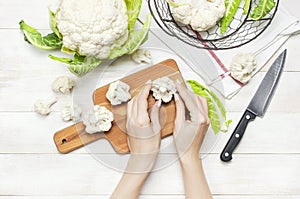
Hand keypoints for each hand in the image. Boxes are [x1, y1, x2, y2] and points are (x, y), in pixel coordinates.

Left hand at [111, 81, 161, 198]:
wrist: (141, 157)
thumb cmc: (150, 147)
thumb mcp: (156, 129)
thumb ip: (156, 114)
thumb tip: (157, 103)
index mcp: (140, 120)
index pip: (141, 99)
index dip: (145, 89)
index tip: (150, 83)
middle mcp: (132, 119)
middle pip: (135, 100)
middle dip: (141, 91)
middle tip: (149, 87)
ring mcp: (128, 122)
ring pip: (131, 104)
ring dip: (137, 97)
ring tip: (145, 94)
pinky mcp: (128, 125)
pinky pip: (130, 110)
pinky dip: (135, 103)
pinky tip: (141, 104)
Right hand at [173, 81, 209, 160]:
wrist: (189, 154)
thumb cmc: (183, 144)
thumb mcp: (178, 124)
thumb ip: (179, 108)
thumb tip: (178, 97)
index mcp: (199, 118)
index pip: (190, 99)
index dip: (182, 90)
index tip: (177, 84)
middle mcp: (205, 118)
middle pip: (196, 98)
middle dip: (187, 91)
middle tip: (178, 86)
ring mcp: (207, 119)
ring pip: (201, 101)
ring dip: (192, 95)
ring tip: (182, 92)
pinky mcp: (206, 121)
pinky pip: (202, 106)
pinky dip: (195, 101)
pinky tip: (188, 99)